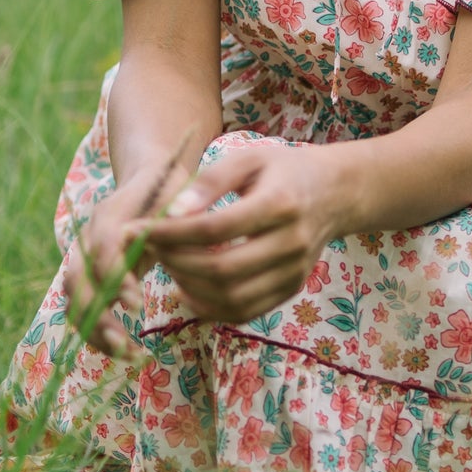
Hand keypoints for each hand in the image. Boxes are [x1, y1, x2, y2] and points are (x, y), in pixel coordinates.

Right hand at [67, 153, 197, 360]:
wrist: (147, 178)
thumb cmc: (170, 189)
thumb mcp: (179, 196)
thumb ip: (181, 216)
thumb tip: (193, 234)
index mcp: (110, 215)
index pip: (103, 251)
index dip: (116, 279)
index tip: (137, 306)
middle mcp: (88, 237)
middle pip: (77, 281)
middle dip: (98, 317)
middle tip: (127, 345)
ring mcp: (83, 256)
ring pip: (73, 299)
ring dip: (96, 331)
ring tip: (130, 355)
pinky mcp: (88, 274)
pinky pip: (82, 307)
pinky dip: (98, 332)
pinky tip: (125, 350)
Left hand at [141, 138, 346, 323]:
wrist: (334, 193)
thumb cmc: (283, 170)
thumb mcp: (249, 159)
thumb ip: (210, 181)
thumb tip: (171, 212)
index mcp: (281, 204)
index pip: (214, 228)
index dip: (170, 233)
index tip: (136, 229)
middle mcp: (292, 243)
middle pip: (222, 269)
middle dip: (175, 262)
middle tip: (150, 248)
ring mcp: (294, 272)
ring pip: (231, 297)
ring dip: (189, 286)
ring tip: (168, 264)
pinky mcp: (291, 290)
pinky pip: (245, 311)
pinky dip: (210, 307)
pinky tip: (187, 288)